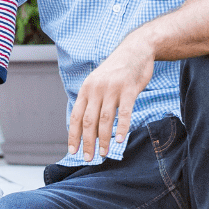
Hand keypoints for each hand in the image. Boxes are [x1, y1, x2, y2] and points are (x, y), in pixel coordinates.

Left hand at [68, 35, 154, 162]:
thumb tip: (88, 126)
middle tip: (89, 158)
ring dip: (104, 139)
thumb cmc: (117, 71)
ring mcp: (112, 89)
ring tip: (105, 154)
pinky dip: (121, 127)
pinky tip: (120, 140)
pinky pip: (124, 112)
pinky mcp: (129, 89)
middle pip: (88, 121)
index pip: (76, 117)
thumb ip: (92, 100)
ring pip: (105, 119)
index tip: (73, 151)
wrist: (135, 50)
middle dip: (87, 142)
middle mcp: (96, 89)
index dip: (73, 135)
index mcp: (86, 89)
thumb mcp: (98, 82)